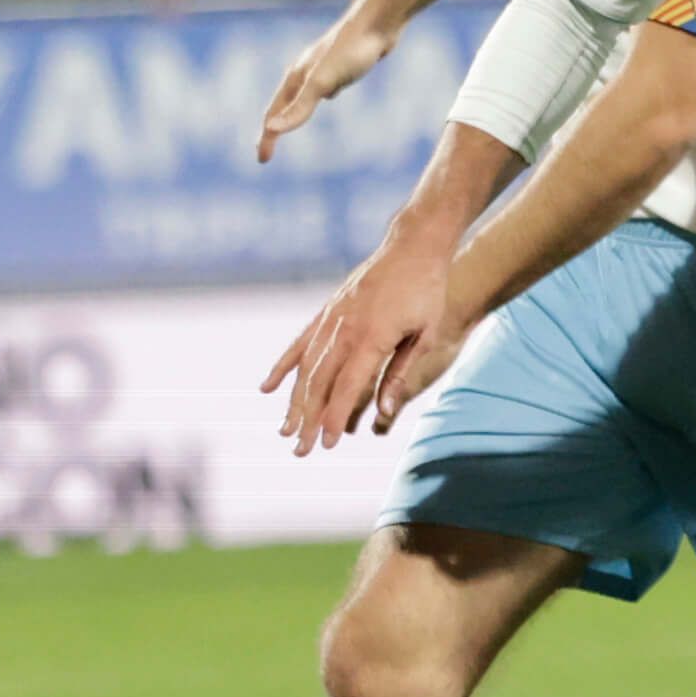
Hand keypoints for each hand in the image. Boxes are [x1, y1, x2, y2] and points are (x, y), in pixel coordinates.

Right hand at [260, 14, 395, 162]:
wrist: (380, 21)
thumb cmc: (351, 50)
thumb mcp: (323, 82)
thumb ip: (300, 106)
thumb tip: (271, 130)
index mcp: (296, 76)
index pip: (273, 114)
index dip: (267, 138)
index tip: (262, 160)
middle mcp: (306, 70)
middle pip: (284, 104)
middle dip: (274, 126)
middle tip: (267, 149)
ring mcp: (325, 66)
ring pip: (305, 93)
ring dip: (295, 109)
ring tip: (292, 121)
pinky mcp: (345, 62)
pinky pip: (326, 84)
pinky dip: (320, 95)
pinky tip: (330, 95)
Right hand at [263, 223, 458, 453]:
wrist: (413, 246)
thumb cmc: (427, 291)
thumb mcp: (426, 333)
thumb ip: (400, 372)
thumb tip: (384, 411)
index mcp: (373, 337)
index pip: (348, 387)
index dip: (335, 417)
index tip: (327, 444)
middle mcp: (346, 329)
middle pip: (320, 383)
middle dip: (310, 419)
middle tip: (301, 450)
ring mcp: (333, 319)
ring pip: (306, 367)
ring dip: (295, 401)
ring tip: (286, 430)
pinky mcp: (327, 311)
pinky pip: (300, 343)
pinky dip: (283, 366)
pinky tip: (268, 388)